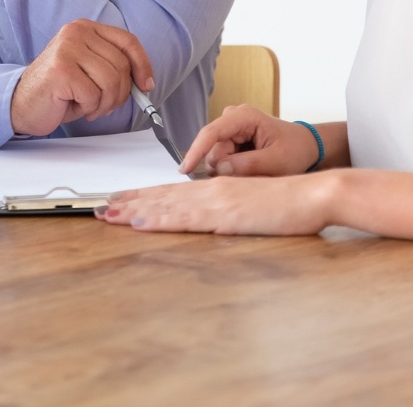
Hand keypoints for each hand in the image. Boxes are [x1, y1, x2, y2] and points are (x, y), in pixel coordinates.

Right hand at [10, 19, 153, 135]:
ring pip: (111, 81)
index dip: (143, 65)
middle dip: (120, 93)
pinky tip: (74, 105)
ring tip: (88, 105)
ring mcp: (67, 48)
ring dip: (104, 103)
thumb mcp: (90, 71)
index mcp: (85, 28)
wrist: (21, 104)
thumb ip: (114, 67)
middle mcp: (75, 32)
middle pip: (122, 65)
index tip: (146, 85)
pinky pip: (93, 94)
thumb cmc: (59, 90)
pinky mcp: (61, 69)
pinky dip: (89, 108)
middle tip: (103, 104)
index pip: (128, 41)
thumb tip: (145, 82)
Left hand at [96, 173, 336, 235]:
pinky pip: (182, 218)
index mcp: (216, 190)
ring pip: (165, 205)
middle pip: (161, 197)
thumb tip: (211, 223)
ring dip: (133, 210)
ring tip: (107, 214)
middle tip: (99, 207)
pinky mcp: (223, 215)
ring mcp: (215, 202)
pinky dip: (157, 219)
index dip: (143, 197)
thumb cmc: (289, 205)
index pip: (172, 194)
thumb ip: (228, 214)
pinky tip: (139, 222)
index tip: (119, 202)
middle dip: (128, 203)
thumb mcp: (251, 209)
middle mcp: (210, 191)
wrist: (313, 195)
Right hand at [178, 105, 321, 176]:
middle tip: (254, 173)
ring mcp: (230, 128)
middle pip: (213, 149)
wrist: (306, 145)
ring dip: (231, 169)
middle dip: (226, 167)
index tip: (185, 169)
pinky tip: (250, 167)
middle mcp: (233, 118)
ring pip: (216, 156)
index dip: (196, 151)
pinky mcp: (231, 138)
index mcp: (244, 116)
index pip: (212, 133)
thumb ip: (248, 164)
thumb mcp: (277, 162)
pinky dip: (233, 168)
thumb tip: (220, 168)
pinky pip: (222, 158)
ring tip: (256, 169)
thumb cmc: (295, 149)